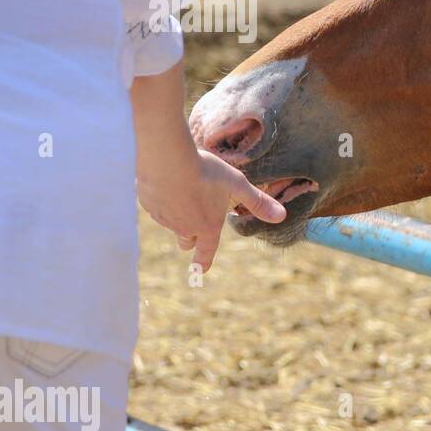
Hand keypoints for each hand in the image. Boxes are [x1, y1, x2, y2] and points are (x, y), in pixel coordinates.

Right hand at [138, 148, 285, 272]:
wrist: (166, 160)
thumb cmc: (206, 172)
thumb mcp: (237, 185)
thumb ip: (258, 202)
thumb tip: (282, 217)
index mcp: (207, 227)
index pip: (206, 251)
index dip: (203, 261)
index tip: (200, 270)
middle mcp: (184, 227)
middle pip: (186, 239)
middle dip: (190, 240)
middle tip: (191, 239)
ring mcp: (163, 218)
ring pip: (171, 222)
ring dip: (177, 215)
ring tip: (183, 193)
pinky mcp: (148, 205)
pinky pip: (157, 207)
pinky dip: (163, 200)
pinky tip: (166, 184)